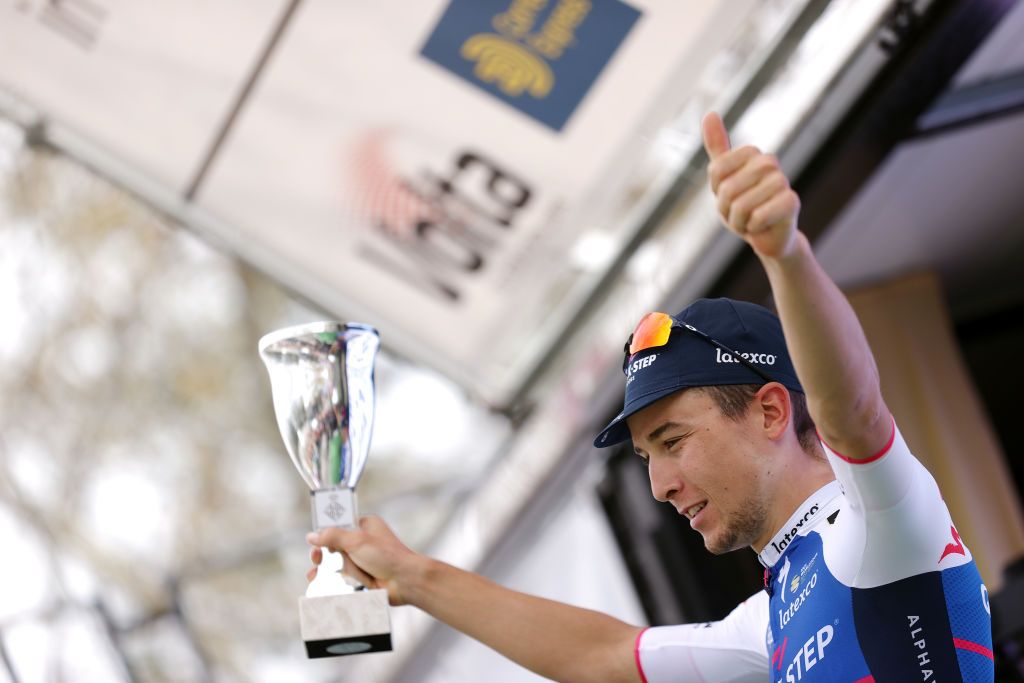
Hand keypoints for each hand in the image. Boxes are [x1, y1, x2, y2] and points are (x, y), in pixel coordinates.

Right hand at [306, 516, 421, 606]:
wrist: (405, 581)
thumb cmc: (387, 556)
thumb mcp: (357, 541)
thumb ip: (333, 537)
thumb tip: (312, 535)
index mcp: (365, 525)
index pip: (339, 525)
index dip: (325, 533)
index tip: (314, 542)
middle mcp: (363, 541)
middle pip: (334, 546)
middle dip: (322, 554)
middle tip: (315, 559)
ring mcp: (362, 559)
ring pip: (337, 562)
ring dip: (325, 569)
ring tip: (314, 575)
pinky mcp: (362, 575)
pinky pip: (343, 576)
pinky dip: (333, 580)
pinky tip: (321, 584)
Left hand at [702, 112, 800, 259]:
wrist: (768, 237)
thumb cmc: (744, 207)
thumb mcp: (724, 179)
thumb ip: (717, 147)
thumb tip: (710, 113)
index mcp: (753, 154)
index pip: (716, 170)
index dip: (717, 190)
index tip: (729, 196)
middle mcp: (770, 163)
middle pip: (727, 189)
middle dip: (727, 208)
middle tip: (740, 213)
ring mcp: (783, 181)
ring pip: (741, 205)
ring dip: (740, 221)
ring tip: (751, 221)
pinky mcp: (792, 202)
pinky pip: (757, 216)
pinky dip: (753, 228)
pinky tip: (763, 227)